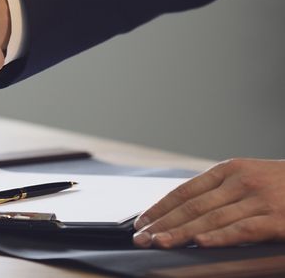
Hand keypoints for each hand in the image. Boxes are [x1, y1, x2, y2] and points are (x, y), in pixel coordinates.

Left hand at [133, 158, 284, 248]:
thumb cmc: (282, 184)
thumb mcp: (249, 177)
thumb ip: (221, 191)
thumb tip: (183, 211)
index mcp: (229, 169)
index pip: (185, 190)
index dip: (160, 207)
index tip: (141, 222)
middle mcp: (240, 181)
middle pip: (192, 205)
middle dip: (163, 222)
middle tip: (141, 237)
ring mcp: (260, 199)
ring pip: (212, 218)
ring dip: (182, 232)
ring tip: (160, 242)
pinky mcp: (279, 219)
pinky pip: (243, 229)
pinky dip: (220, 237)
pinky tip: (200, 243)